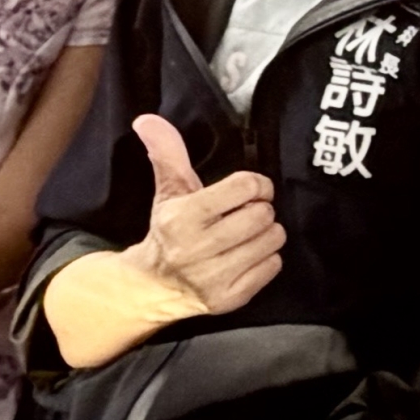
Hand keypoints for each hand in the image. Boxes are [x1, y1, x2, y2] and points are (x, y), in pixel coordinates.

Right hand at [121, 115, 284, 318]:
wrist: (155, 285)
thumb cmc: (169, 230)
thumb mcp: (168, 191)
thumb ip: (167, 153)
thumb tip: (147, 120)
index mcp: (182, 217)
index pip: (245, 187)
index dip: (256, 184)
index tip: (252, 189)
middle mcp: (196, 250)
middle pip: (261, 215)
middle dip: (261, 209)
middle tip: (249, 212)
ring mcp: (213, 278)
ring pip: (271, 241)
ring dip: (267, 233)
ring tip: (250, 232)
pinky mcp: (229, 299)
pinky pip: (272, 267)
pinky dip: (267, 258)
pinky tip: (249, 254)